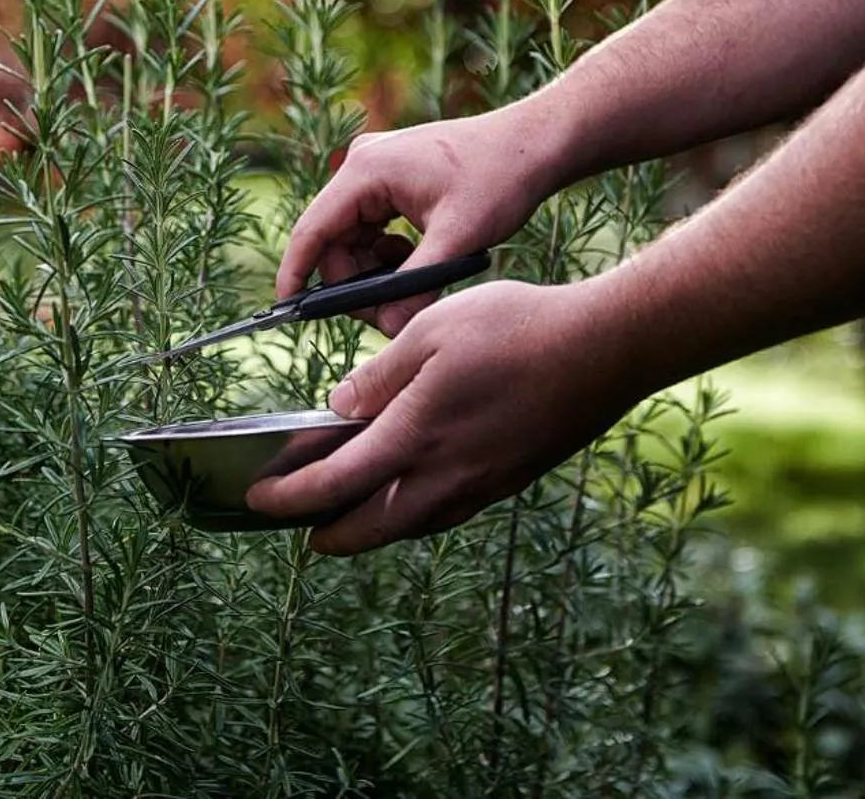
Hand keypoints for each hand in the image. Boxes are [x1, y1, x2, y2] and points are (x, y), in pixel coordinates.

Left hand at [244, 278, 642, 555]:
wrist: (606, 349)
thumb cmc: (516, 329)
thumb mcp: (429, 332)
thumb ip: (378, 377)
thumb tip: (339, 407)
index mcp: (413, 437)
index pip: (332, 485)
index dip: (289, 499)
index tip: (258, 500)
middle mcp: (445, 475)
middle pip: (370, 528)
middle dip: (328, 533)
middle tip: (302, 528)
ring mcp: (481, 483)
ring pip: (411, 524)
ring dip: (372, 526)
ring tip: (348, 511)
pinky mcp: (509, 478)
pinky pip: (447, 511)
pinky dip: (414, 511)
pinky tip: (412, 488)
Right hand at [277, 105, 568, 335]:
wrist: (532, 144)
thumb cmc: (500, 177)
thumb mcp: (459, 237)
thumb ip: (419, 284)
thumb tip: (389, 327)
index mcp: (367, 171)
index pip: (313, 229)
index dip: (297, 273)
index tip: (288, 309)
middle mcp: (362, 164)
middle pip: (333, 239)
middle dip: (354, 281)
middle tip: (388, 313)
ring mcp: (376, 170)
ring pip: (353, 238)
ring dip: (375, 270)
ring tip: (414, 285)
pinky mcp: (391, 179)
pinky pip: (371, 227)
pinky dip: (387, 254)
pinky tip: (418, 262)